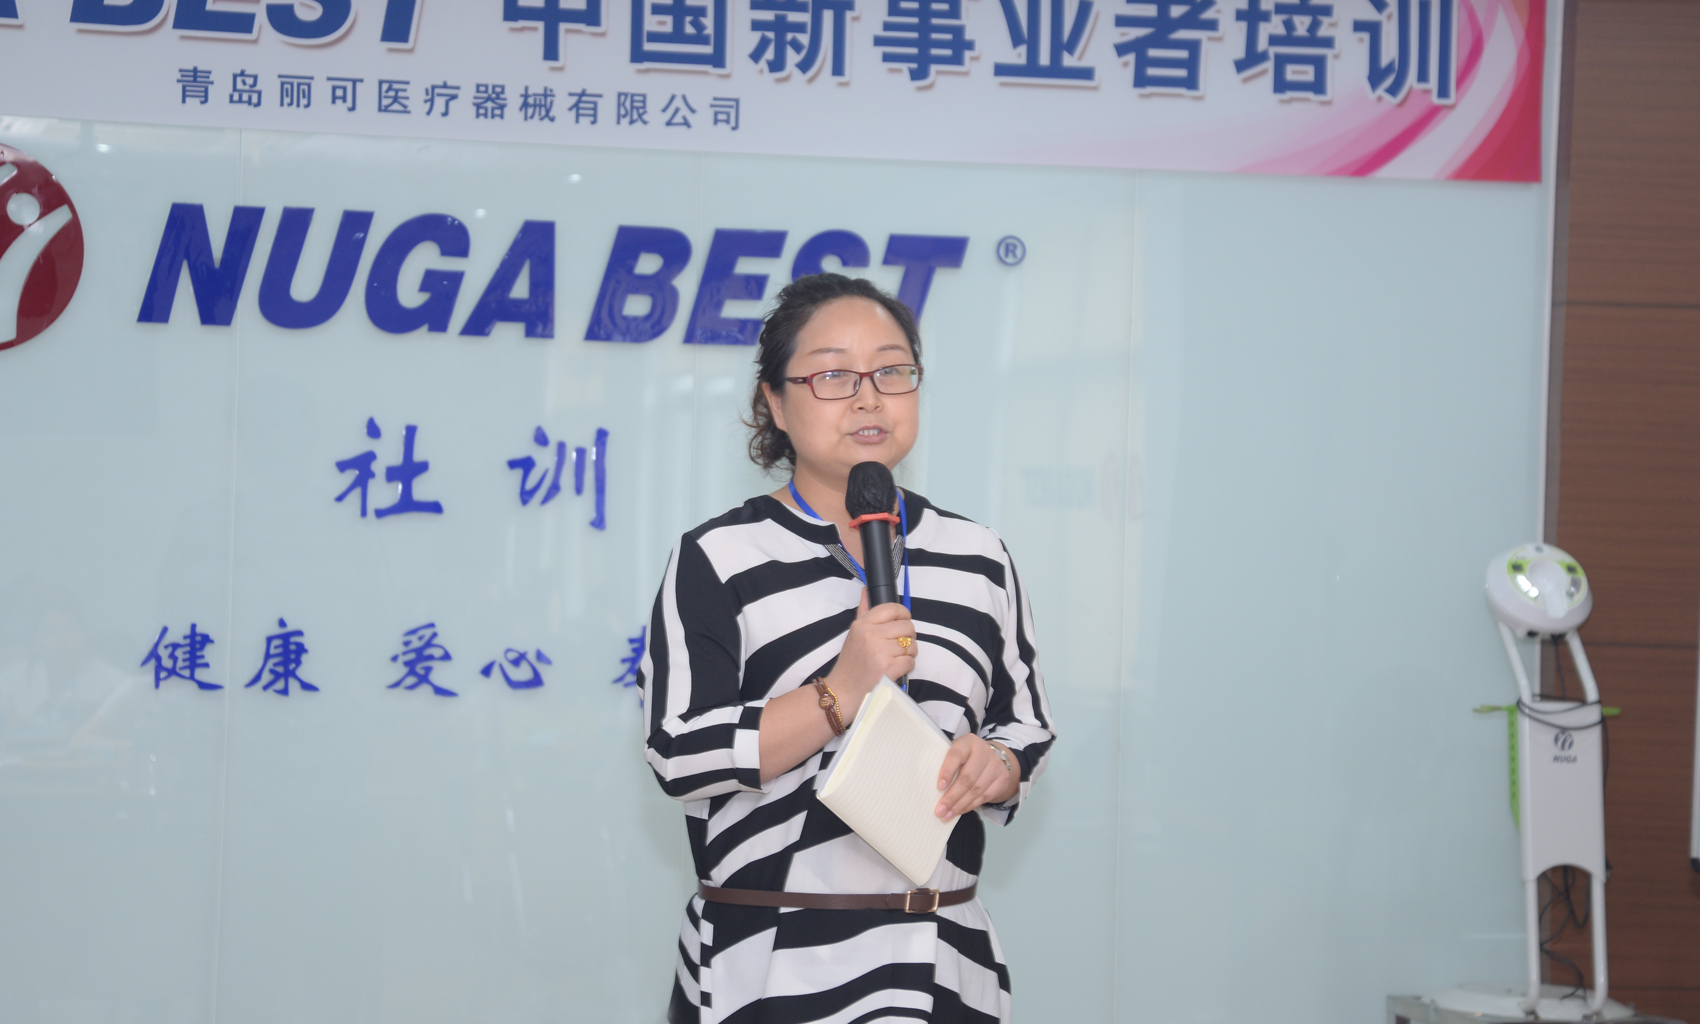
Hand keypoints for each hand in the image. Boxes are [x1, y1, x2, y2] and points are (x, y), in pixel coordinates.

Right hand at [823, 589, 915, 718]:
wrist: (843, 691)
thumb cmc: (850, 663)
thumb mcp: (853, 634)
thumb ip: (863, 611)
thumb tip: (866, 591)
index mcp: (862, 624)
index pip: (893, 608)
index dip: (904, 614)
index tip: (903, 622)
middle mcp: (871, 635)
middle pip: (907, 626)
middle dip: (908, 636)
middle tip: (900, 644)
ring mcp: (880, 653)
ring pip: (911, 645)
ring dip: (909, 652)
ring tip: (897, 657)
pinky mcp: (888, 669)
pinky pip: (910, 661)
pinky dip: (907, 666)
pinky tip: (897, 668)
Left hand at [935, 737, 1016, 819]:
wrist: (993, 756)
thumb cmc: (966, 756)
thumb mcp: (956, 752)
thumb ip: (945, 763)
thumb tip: (928, 786)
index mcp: (968, 742)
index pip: (956, 755)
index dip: (947, 771)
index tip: (939, 787)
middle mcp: (984, 752)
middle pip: (967, 778)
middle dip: (952, 796)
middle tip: (940, 810)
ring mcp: (995, 765)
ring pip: (976, 790)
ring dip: (960, 805)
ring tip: (947, 815)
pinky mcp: (1002, 779)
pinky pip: (985, 797)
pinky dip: (970, 806)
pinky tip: (960, 811)